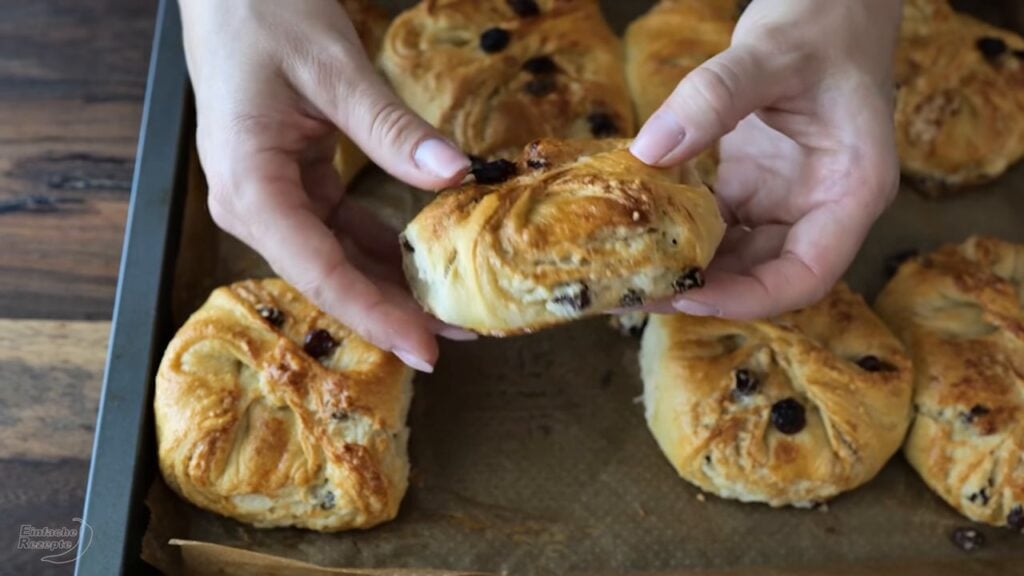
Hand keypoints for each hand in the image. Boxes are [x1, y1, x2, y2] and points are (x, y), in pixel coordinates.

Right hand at [180, 0, 473, 371]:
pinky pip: (339, 230)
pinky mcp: (291, 184)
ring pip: (337, 261)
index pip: (321, 272)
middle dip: (394, 310)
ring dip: (392, 284)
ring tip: (451, 308)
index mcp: (250, 186)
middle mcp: (253, 205)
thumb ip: (392, 129)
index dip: (377, 316)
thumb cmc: (261, 14)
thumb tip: (456, 173)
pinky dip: (381, 248)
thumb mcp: (334, 69)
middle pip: (330, 278)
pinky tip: (423, 263)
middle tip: (460, 334)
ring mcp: (271, 197)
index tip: (427, 349)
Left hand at [630, 0, 900, 318]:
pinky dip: (680, 230)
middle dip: (703, 290)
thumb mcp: (769, 54)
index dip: (750, 298)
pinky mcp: (755, 185)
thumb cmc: (822, 22)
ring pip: (736, 257)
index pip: (807, 274)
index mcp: (851, 190)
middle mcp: (822, 207)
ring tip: (628, 272)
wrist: (833, 0)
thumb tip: (649, 149)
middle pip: (765, 276)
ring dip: (686, 267)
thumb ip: (713, 98)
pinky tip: (638, 230)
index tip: (688, 296)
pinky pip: (716, 224)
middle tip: (635, 290)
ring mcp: (787, 199)